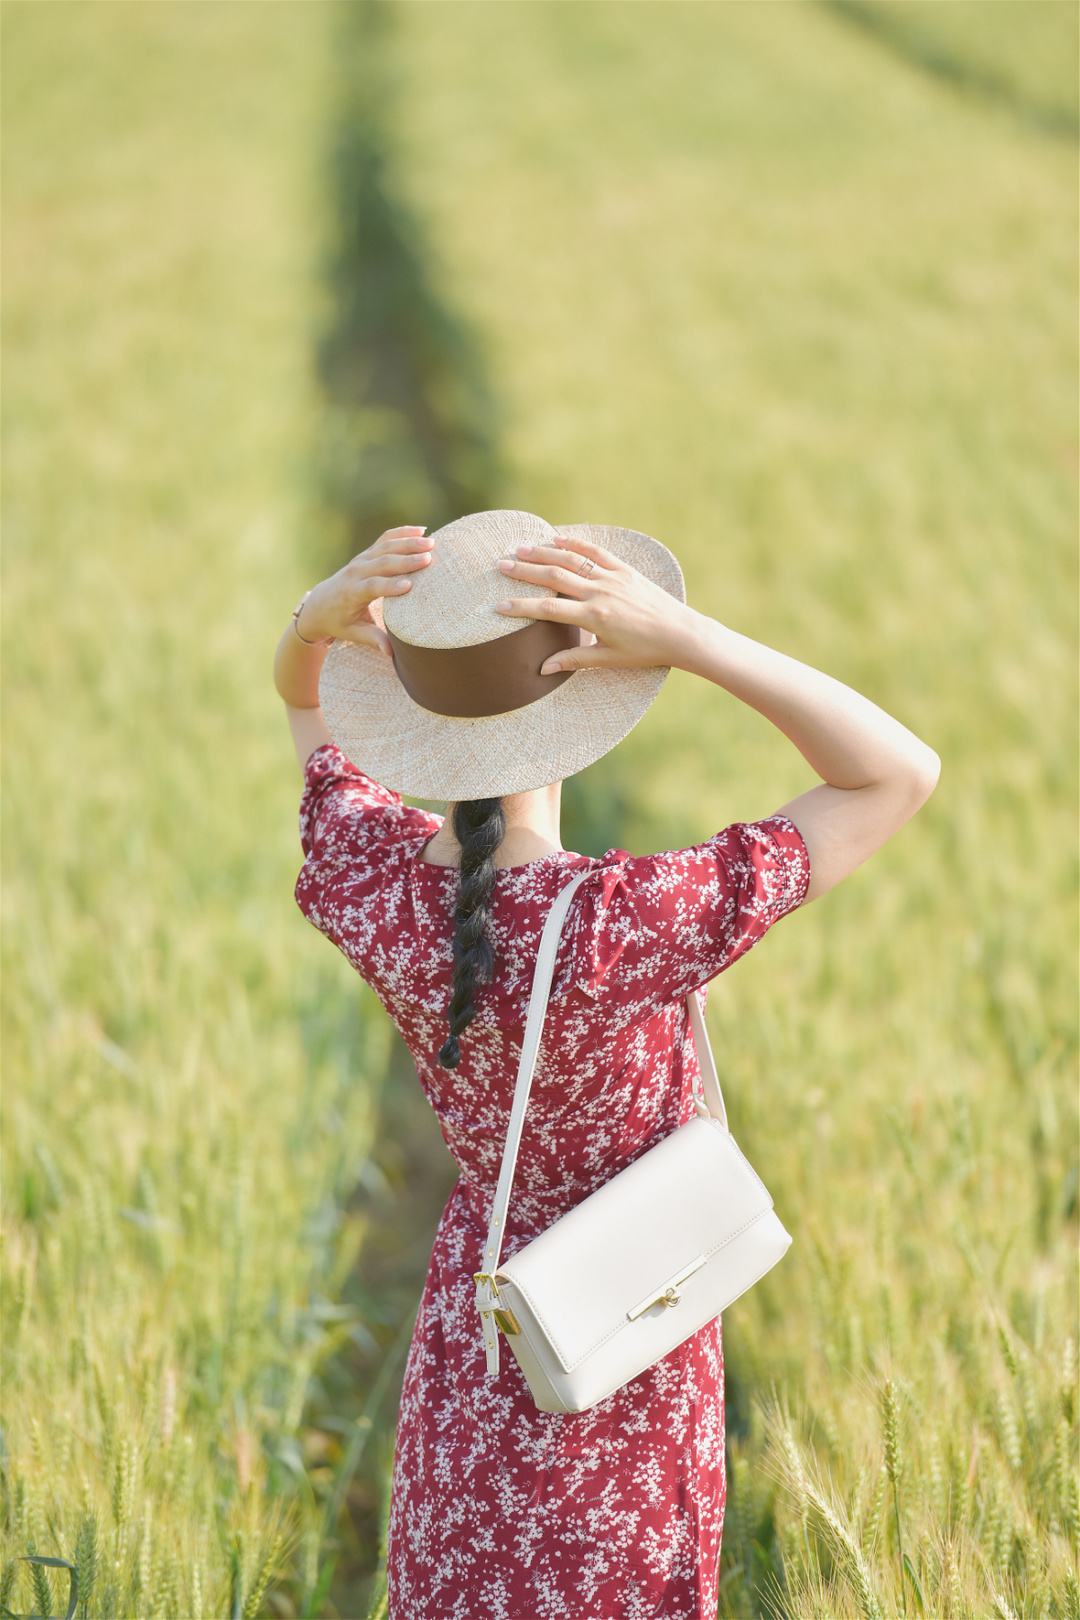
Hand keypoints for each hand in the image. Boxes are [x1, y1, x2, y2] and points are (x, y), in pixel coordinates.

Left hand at [296, 526, 433, 653]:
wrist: (320, 603)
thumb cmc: (339, 622)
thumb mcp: (352, 633)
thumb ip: (372, 639)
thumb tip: (391, 652)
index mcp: (352, 592)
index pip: (372, 586)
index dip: (390, 586)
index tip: (409, 586)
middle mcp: (356, 572)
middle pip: (382, 563)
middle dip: (406, 560)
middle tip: (429, 558)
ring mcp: (361, 560)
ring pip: (386, 547)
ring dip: (408, 543)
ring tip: (431, 543)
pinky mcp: (367, 554)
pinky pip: (385, 539)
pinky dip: (402, 532)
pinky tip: (421, 529)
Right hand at [495, 536, 700, 672]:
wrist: (680, 633)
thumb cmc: (645, 651)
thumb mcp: (608, 659)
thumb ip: (574, 660)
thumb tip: (543, 668)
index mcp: (594, 617)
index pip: (548, 611)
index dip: (521, 608)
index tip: (499, 606)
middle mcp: (600, 593)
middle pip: (554, 578)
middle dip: (525, 572)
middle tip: (501, 565)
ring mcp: (613, 578)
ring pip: (572, 560)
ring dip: (545, 553)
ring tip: (521, 548)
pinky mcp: (625, 570)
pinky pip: (596, 551)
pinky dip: (576, 543)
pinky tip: (557, 538)